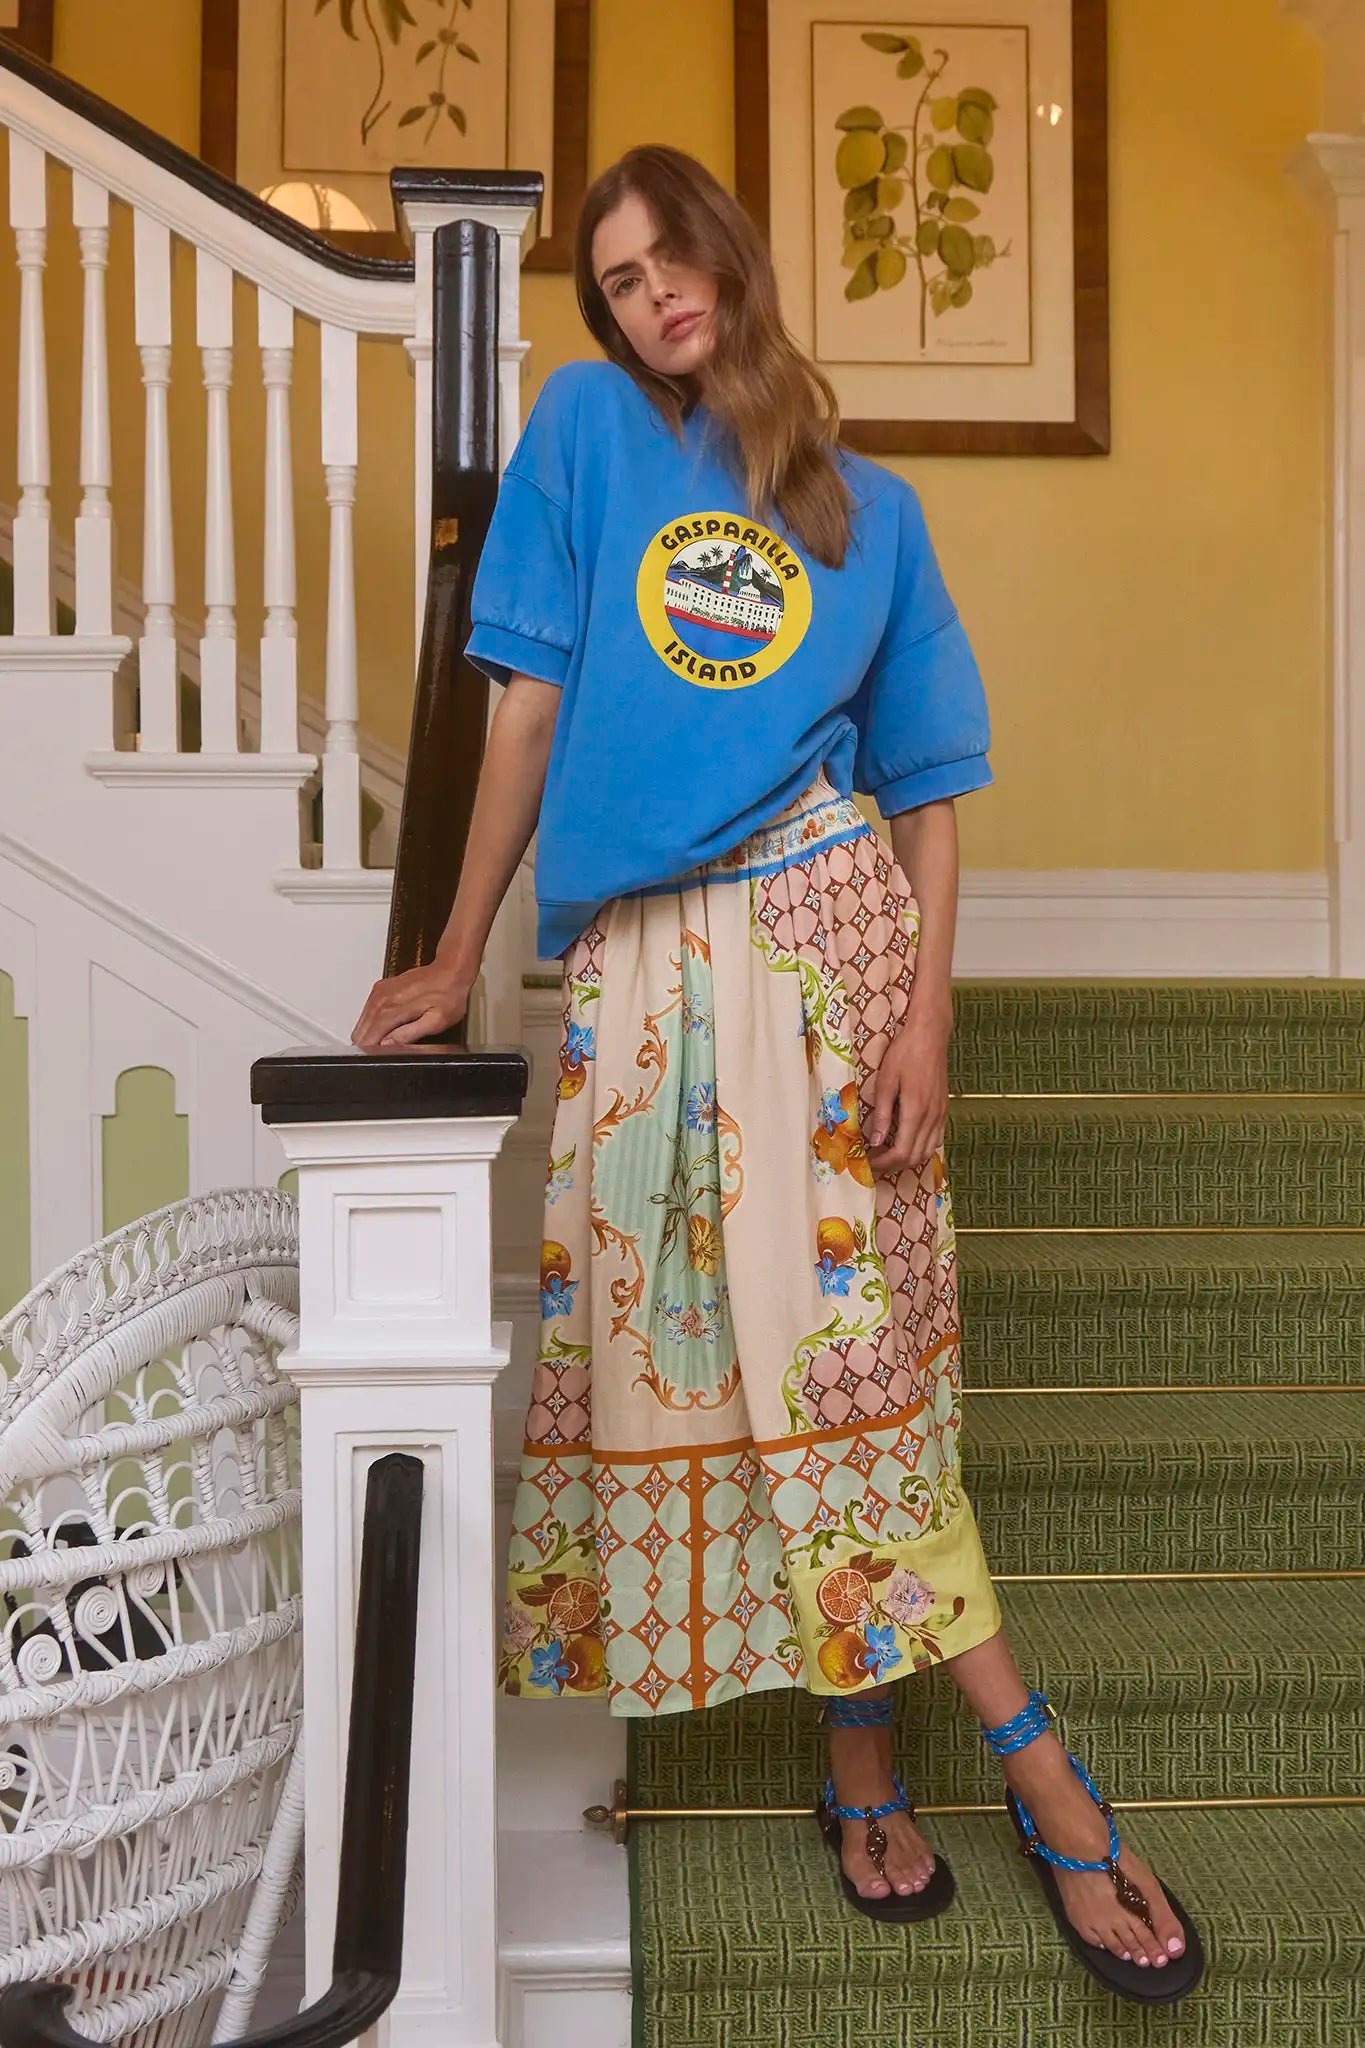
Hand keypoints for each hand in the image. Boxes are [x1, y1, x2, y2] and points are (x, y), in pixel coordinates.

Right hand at [351, 959, 472, 1049]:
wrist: (450, 971)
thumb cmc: (448, 995)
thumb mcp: (436, 1022)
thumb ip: (409, 1034)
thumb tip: (388, 1044)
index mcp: (393, 1009)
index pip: (368, 1038)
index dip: (372, 1053)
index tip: (380, 1058)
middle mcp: (382, 998)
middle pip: (361, 1031)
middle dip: (369, 1045)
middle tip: (385, 1052)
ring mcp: (380, 992)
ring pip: (361, 1021)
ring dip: (369, 1033)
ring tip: (387, 1040)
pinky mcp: (381, 988)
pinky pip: (367, 1010)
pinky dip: (372, 1022)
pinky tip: (386, 1026)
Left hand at [865, 999, 951, 1173]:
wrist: (930, 1035)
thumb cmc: (904, 1053)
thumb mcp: (886, 1082)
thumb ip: (883, 1114)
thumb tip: (876, 1142)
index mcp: (916, 1111)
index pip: (901, 1153)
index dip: (882, 1163)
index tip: (866, 1162)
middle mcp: (932, 1117)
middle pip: (915, 1157)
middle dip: (892, 1165)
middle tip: (872, 1161)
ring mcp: (941, 1114)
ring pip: (927, 1152)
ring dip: (907, 1159)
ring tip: (886, 1154)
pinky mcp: (944, 1109)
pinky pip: (936, 1140)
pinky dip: (920, 1148)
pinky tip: (906, 1141)